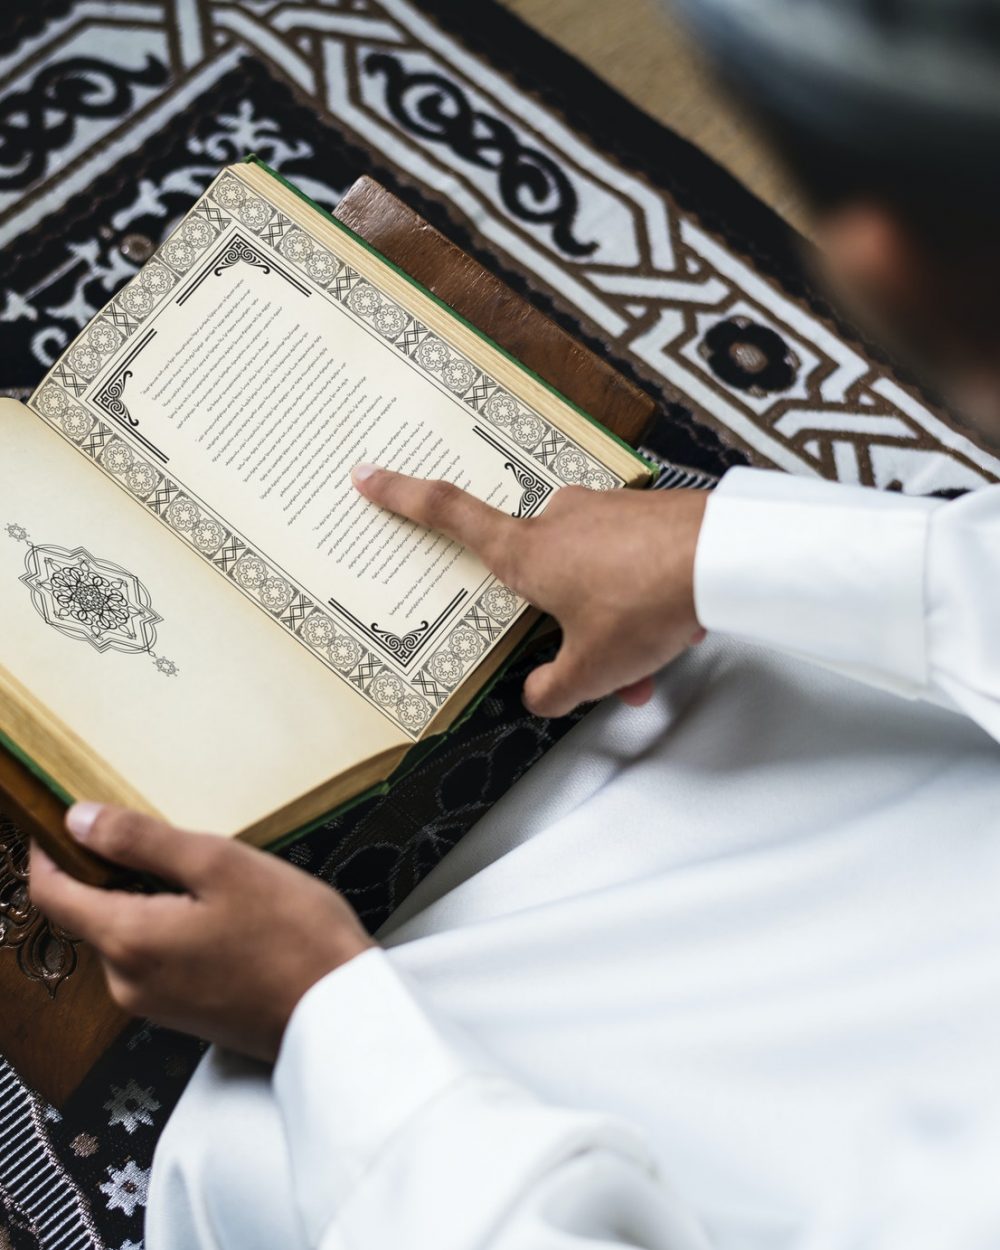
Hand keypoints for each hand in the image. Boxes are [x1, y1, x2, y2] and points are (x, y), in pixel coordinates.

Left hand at [30, 804, 373, 1061]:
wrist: (339, 1013)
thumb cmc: (290, 932)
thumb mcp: (219, 864)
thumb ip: (141, 841)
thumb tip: (77, 820)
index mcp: (126, 940)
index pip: (51, 893)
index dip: (48, 851)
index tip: (63, 818)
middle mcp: (125, 981)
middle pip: (90, 913)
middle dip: (112, 871)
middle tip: (166, 838)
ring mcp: (153, 1003)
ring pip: (125, 934)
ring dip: (147, 898)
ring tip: (206, 875)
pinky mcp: (182, 1014)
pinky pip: (153, 958)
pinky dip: (168, 926)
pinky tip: (219, 913)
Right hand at [352, 465, 707, 716]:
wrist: (726, 558)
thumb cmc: (645, 605)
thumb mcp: (591, 670)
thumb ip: (554, 689)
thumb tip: (538, 695)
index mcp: (526, 552)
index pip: (450, 515)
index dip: (403, 498)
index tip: (369, 475)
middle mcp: (558, 522)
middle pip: (539, 576)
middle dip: (564, 625)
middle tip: (597, 671)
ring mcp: (604, 511)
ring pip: (591, 577)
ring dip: (611, 625)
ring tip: (647, 668)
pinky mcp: (644, 513)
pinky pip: (627, 564)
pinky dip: (639, 603)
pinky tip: (671, 636)